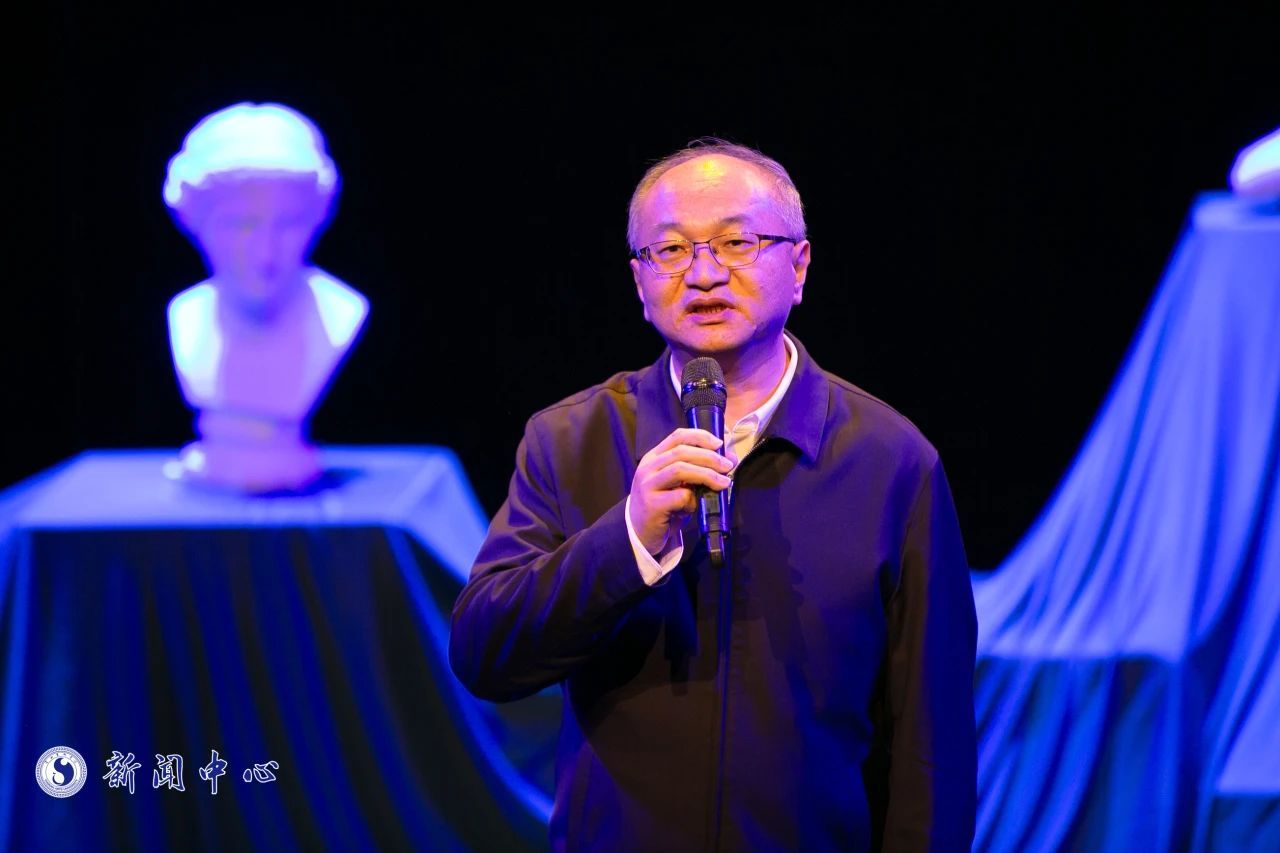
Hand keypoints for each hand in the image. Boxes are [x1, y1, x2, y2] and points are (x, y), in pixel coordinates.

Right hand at [628, 427, 736, 555]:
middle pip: (682, 452)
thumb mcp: (680, 485)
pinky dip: (692, 500)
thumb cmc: (664, 506)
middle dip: (709, 457)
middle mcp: (648, 467)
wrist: (640, 534)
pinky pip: (679, 496)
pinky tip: (692, 507)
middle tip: (727, 466)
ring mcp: (647, 485)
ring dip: (706, 474)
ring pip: (680, 469)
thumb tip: (729, 458)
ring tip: (723, 483)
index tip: (719, 445)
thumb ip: (698, 470)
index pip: (678, 436)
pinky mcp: (652, 504)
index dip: (700, 437)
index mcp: (654, 457)